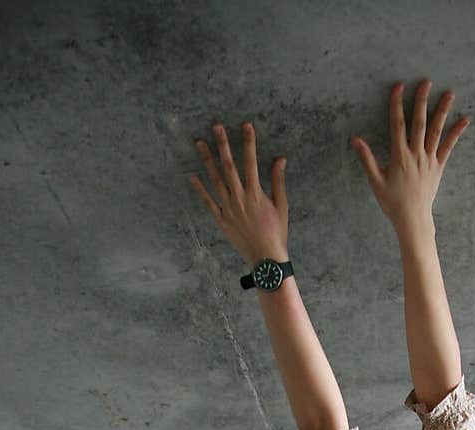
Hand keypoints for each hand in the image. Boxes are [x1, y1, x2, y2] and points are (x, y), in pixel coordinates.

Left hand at [190, 121, 288, 266]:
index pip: (251, 162)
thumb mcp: (282, 206)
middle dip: (223, 144)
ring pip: (215, 179)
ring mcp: (228, 208)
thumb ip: (278, 181)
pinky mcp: (221, 219)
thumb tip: (280, 159)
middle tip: (216, 126)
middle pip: (229, 166)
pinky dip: (200, 189)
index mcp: (256, 194)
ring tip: (200, 143)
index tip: (246, 126)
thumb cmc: (277, 233)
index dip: (248, 142)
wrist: (265, 258)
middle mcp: (239, 198)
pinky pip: (208, 201)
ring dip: (207, 160)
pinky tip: (192, 176)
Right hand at [351, 79, 470, 237]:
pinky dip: (456, 133)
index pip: (397, 124)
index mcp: (399, 156)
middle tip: (426, 82)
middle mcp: (416, 155)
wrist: (413, 219)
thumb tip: (355, 139)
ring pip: (436, 131)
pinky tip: (465, 120)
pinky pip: (448, 147)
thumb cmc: (392, 202)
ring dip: (442, 111)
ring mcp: (429, 160)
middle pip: (419, 122)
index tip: (398, 87)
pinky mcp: (438, 167)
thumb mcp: (376, 181)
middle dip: (421, 101)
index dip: (397, 104)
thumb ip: (366, 158)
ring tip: (449, 93)